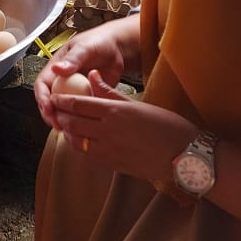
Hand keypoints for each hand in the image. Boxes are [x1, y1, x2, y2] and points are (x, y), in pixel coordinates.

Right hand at [34, 20, 135, 127]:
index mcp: (55, 68)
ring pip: (62, 110)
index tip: (48, 107)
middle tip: (57, 124)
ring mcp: (72, 92)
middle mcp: (61, 82)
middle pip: (48, 101)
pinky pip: (78, 113)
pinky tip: (82, 129)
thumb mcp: (85, 48)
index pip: (42, 85)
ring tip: (68, 130)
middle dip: (50, 114)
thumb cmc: (98, 43)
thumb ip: (73, 59)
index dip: (42, 97)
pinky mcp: (85, 100)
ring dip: (63, 121)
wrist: (117, 49)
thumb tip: (56, 69)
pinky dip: (78, 121)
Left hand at [52, 70, 197, 182]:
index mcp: (114, 111)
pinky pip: (89, 156)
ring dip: (68, 134)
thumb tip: (91, 75)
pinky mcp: (114, 166)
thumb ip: (110, 91)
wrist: (185, 156)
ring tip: (66, 127)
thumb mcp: (138, 103)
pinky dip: (81, 148)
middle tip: (56, 112)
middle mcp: (107, 131)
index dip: (62, 101)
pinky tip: (82, 143)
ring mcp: (109, 151)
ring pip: (77, 142)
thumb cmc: (167, 125)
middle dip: (61, 117)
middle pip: (72, 123)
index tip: (54, 97)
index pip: (78, 104)